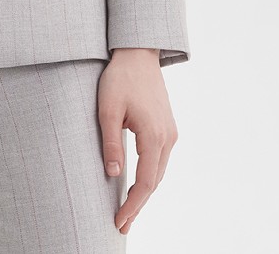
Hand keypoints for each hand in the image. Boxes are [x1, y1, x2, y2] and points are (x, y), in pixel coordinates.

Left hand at [98, 49, 178, 234]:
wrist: (138, 54)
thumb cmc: (120, 78)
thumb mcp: (108, 109)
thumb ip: (112, 142)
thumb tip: (115, 174)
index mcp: (153, 134)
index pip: (146, 182)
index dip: (133, 205)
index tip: (120, 221)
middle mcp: (167, 137)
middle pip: (155, 182)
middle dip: (138, 205)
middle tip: (121, 224)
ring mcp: (170, 132)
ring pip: (159, 172)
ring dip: (144, 192)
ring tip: (127, 210)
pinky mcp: (168, 127)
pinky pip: (160, 159)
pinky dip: (150, 176)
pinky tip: (138, 184)